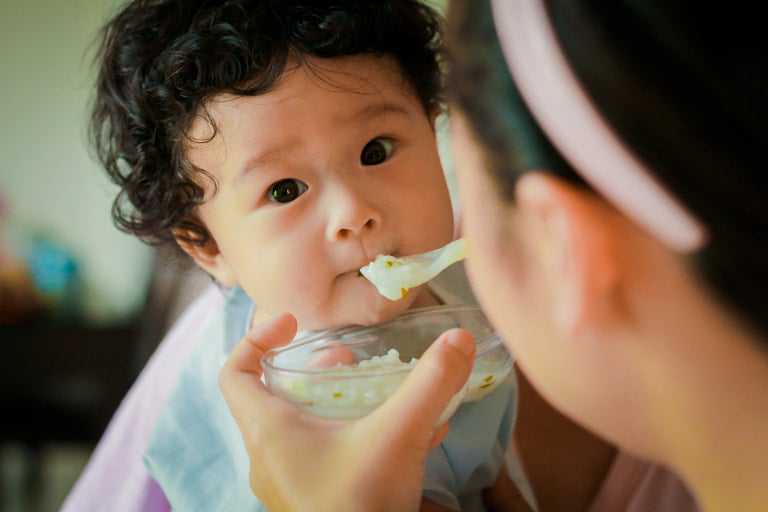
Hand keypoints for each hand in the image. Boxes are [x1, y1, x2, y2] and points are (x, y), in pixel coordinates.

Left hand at [219, 313, 474, 511]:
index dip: (256, 338)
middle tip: (352, 361)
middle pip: (277, 396)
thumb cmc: (362, 506)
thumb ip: (430, 385)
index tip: (293, 324)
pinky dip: (359, 436)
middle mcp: (271, 456)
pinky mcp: (316, 502)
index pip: (234, 373)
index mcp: (270, 431)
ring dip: (341, 403)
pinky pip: (329, 457)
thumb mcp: (398, 436)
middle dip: (318, 370)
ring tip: (382, 391)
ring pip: (306, 427)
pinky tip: (411, 437)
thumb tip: (461, 338)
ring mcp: (291, 484)